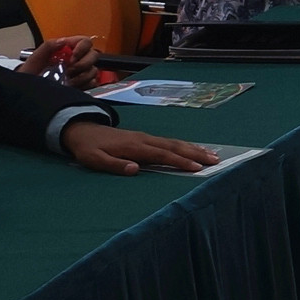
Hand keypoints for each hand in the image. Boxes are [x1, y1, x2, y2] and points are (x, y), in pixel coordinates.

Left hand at [23, 35, 98, 84]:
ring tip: (68, 82)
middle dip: (83, 64)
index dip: (82, 48)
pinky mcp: (84, 84)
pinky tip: (73, 87)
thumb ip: (48, 46)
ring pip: (93, 70)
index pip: (85, 41)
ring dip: (82, 77)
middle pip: (93, 55)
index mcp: (67, 48)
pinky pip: (93, 83)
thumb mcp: (35, 58)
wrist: (31, 91)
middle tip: (69, 71)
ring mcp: (81, 72)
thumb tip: (63, 41)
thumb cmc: (32, 74)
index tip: (72, 57)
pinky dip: (85, 85)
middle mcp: (77, 58)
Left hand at [63, 122, 219, 175]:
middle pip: (174, 146)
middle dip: (196, 153)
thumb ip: (115, 165)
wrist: (83, 129)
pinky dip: (185, 146)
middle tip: (215, 160)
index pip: (162, 154)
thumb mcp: (95, 160)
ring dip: (194, 149)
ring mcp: (146, 137)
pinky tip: (193, 149)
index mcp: (134, 147)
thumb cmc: (89, 148)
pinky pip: (169, 142)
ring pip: (174, 142)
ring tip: (212, 155)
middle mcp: (144, 140)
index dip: (180, 161)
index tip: (197, 168)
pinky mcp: (146, 138)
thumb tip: (136, 169)